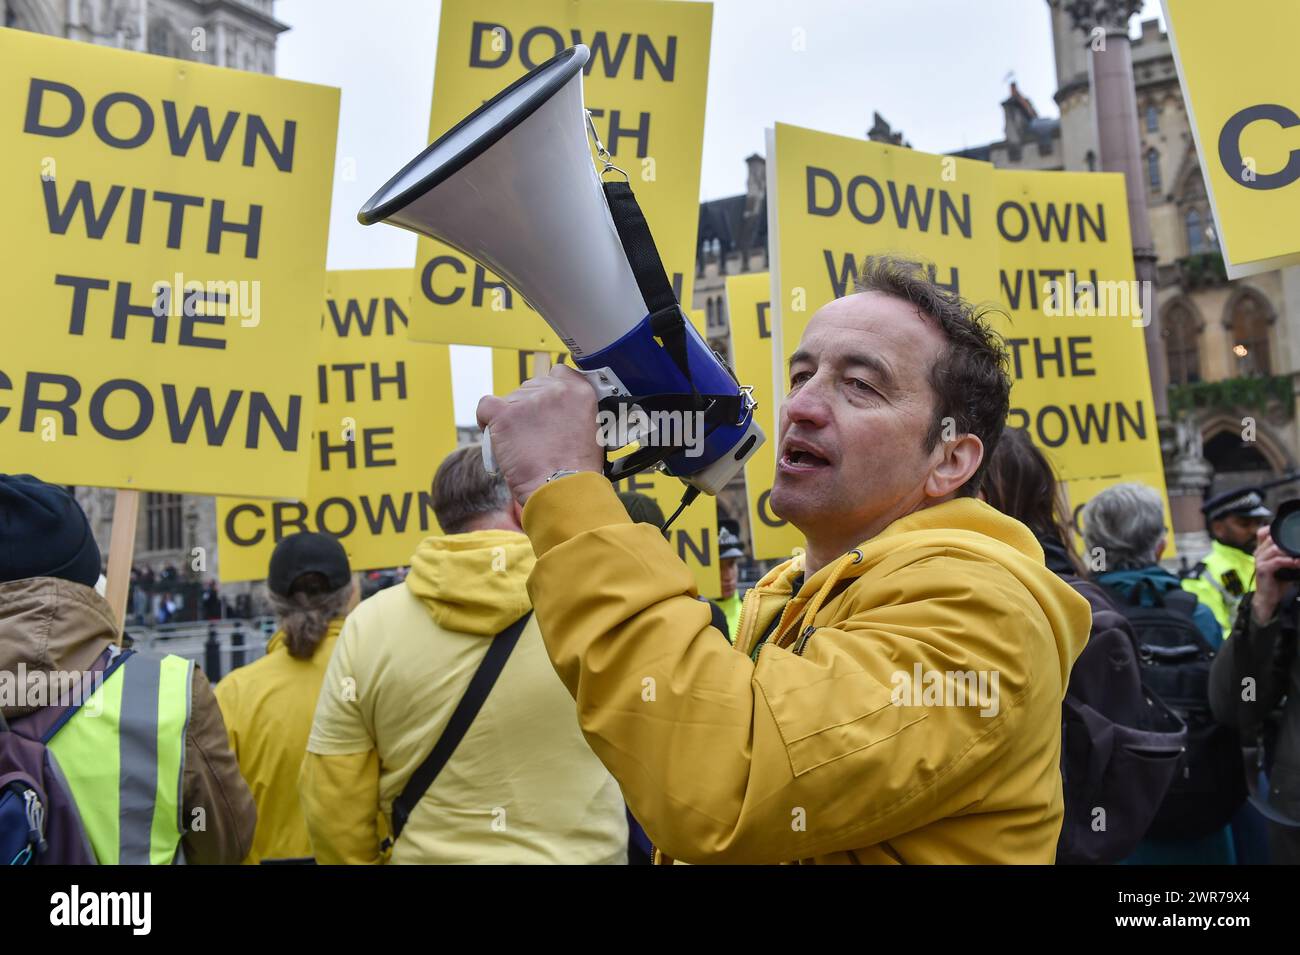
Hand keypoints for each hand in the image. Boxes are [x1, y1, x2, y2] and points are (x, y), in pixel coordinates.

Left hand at [475, 365, 604, 505]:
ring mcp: (528, 399)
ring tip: (523, 447)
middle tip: (535, 437)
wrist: (563, 489)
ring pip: (509, 401)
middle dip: (529, 410)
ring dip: (511, 420)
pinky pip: (485, 407)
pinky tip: (496, 437)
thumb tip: (551, 413)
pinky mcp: (504, 414)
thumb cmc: (576, 470)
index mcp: (580, 390)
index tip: (548, 411)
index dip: (548, 394)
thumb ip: (572, 412)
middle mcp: (555, 388)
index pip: (557, 374)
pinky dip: (486, 422)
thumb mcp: (591, 431)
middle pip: (531, 387)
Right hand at [1251, 525, 1299, 624]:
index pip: (1262, 532)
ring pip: (1275, 548)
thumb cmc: (1276, 581)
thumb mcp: (1282, 564)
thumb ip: (1287, 555)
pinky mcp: (1262, 569)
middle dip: (1287, 541)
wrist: (1268, 598)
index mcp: (1262, 550)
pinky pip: (1277, 561)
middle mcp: (1258, 553)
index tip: (1288, 532)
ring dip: (1290, 552)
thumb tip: (1298, 550)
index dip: (1272, 529)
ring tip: (1299, 556)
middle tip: (1298, 545)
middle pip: (1271, 538)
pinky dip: (1289, 561)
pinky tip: (1296, 563)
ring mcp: (1259, 561)